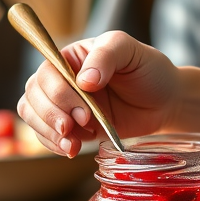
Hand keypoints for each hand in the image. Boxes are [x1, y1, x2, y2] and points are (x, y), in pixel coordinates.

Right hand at [18, 31, 181, 156]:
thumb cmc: (148, 69)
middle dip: (51, 115)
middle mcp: (62, 79)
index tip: (85, 111)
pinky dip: (54, 144)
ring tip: (71, 145)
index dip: (59, 94)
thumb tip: (84, 80)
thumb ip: (106, 55)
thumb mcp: (130, 50)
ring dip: (47, 132)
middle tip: (78, 127)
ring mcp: (66, 104)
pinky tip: (71, 149)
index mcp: (71, 57)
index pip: (47, 72)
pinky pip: (48, 135)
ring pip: (33, 116)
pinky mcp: (74, 127)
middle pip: (33, 96)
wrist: (166, 100)